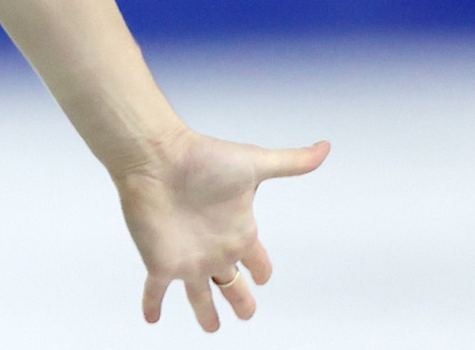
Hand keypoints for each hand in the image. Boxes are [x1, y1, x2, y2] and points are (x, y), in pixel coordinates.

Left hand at [114, 127, 328, 330]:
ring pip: (200, 297)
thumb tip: (325, 147)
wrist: (156, 157)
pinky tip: (149, 318)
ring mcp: (188, 259)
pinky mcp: (160, 262)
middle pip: (234, 286)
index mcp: (240, 232)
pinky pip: (156, 291)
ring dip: (205, 313)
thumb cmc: (203, 157)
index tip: (265, 278)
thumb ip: (290, 162)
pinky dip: (152, 304)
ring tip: (211, 327)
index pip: (258, 262)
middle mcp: (216, 250)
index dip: (263, 271)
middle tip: (246, 314)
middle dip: (241, 300)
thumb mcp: (255, 163)